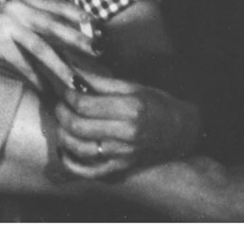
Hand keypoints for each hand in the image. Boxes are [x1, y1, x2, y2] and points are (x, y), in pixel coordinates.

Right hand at [0, 0, 96, 92]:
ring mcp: (6, 24)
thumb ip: (38, 23)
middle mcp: (18, 8)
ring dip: (62, 67)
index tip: (104, 33)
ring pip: (41, 47)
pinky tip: (46, 91)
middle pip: (56, 25)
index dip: (84, 18)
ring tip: (78, 84)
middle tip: (102, 55)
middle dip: (81, 40)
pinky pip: (22, 64)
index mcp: (26, 0)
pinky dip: (36, 79)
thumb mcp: (13, 19)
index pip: (61, 6)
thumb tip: (73, 42)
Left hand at [54, 69, 199, 178]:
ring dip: (62, 134)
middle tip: (61, 105)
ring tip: (63, 123)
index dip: (68, 96)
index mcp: (130, 110)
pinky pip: (89, 172)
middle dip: (61, 113)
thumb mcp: (133, 87)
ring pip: (78, 148)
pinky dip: (71, 163)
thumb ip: (100, 82)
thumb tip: (72, 72)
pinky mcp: (121, 169)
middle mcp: (126, 134)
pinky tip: (64, 151)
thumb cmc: (157, 105)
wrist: (182, 133)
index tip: (66, 90)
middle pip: (78, 126)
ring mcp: (123, 155)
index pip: (84, 105)